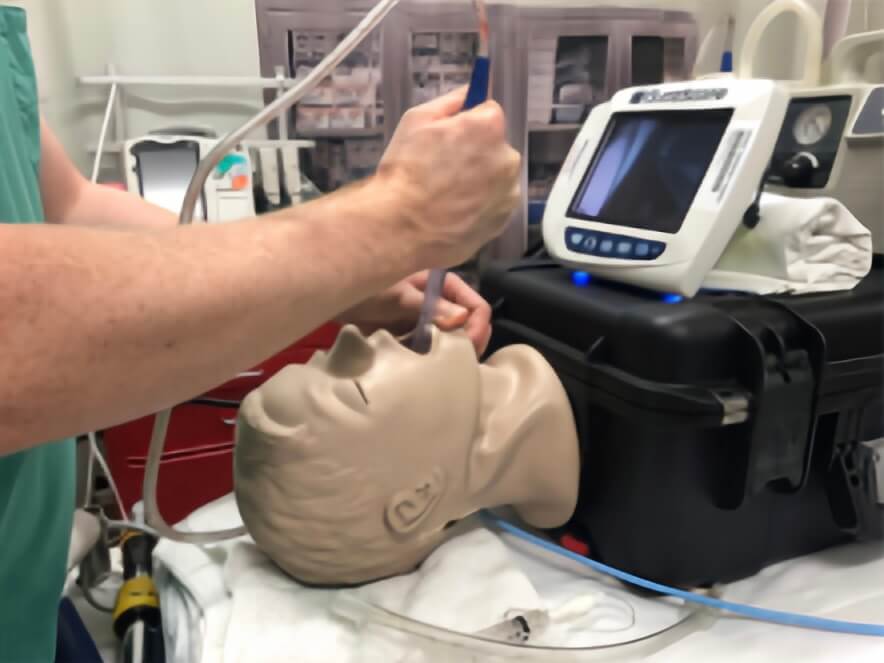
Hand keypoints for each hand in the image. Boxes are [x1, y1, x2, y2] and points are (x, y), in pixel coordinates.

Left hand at [337, 271, 491, 355]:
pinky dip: (433, 360)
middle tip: (461, 366)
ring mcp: (429, 320)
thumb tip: (462, 318)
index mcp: (444, 284)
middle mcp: (441, 301)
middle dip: (468, 346)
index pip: (476, 306)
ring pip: (453, 341)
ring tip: (446, 369)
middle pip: (469, 326)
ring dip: (452, 356)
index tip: (468, 349)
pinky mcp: (415, 335)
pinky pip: (433, 350)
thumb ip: (430, 307)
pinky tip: (428, 369)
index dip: (477, 328)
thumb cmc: (367, 288)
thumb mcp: (399, 297)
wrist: (334, 298)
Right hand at [372, 87, 521, 269]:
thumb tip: (468, 94)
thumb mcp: (417, 120)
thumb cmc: (406, 173)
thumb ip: (450, 102)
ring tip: (446, 193)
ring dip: (479, 180)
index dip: (467, 122)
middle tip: (443, 167)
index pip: (488, 112)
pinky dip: (480, 205)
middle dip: (475, 152)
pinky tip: (454, 210)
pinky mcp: (503, 220)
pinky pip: (494, 204)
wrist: (403, 229)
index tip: (452, 133)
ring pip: (496, 177)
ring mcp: (508, 193)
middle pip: (495, 146)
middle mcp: (507, 158)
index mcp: (489, 128)